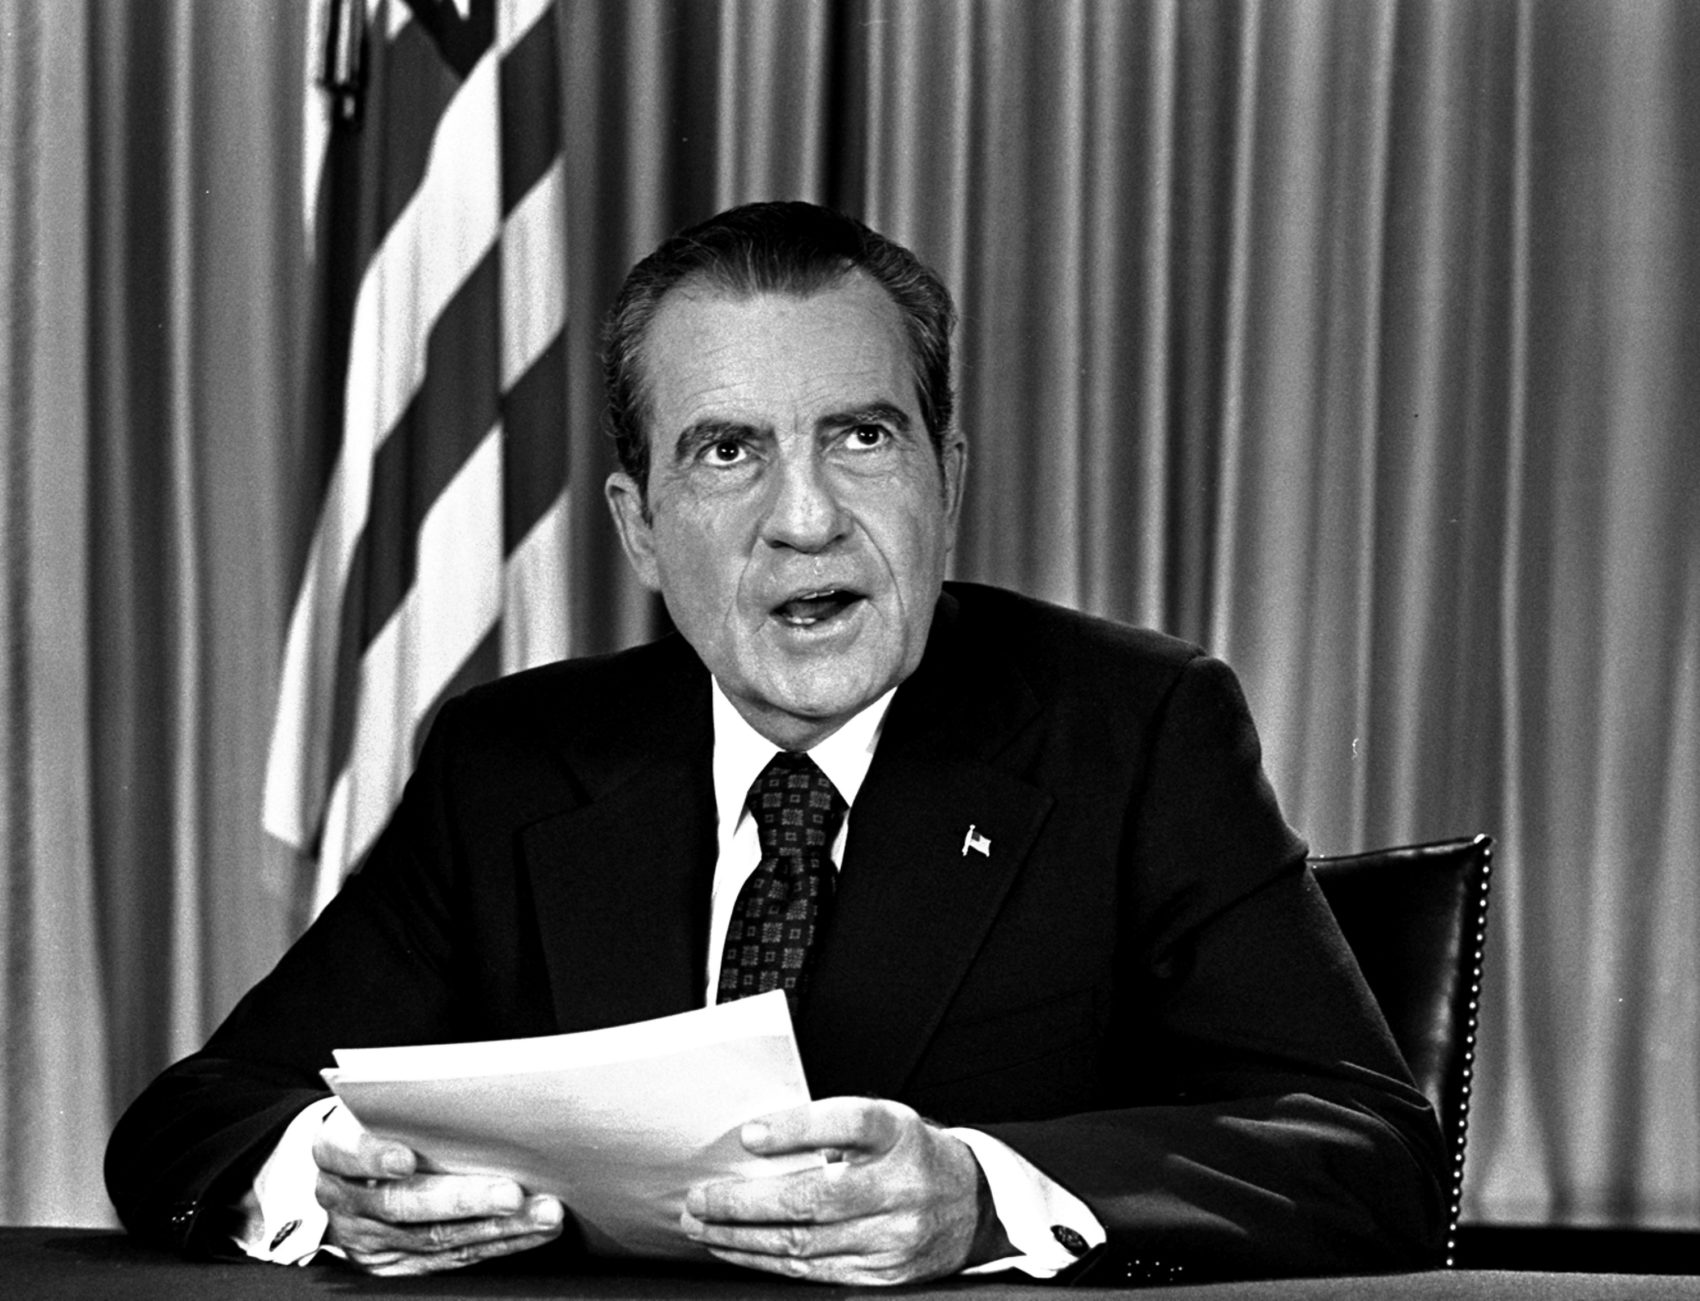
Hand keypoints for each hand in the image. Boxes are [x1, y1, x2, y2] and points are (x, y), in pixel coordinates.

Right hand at [312, 1104, 564, 1275]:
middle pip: (401, 1204)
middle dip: (462, 1199)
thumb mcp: (376, 1105)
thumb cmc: (378, 1124)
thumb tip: (472, 1084)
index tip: (405, 1157)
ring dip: (497, 1227)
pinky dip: (497, 1244)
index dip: (373, 1155)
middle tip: (511, 1192)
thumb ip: (407, 1100)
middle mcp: (344, 1199)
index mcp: (332, 1150)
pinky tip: (532, 1230)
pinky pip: (451, 1259)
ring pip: (434, 1238)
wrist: (345, 1173)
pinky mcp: (396, 1265)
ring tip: (542, 1212)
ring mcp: (369, 1239)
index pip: (345, 1152)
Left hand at [681, 1096, 996, 1284]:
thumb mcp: (884, 1121)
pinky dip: (768, 1261)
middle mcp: (900, 1186)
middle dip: (745, 1203)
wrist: (975, 1203)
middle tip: (700, 1200)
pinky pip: (814, 1271)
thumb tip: (756, 1140)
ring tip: (704, 1228)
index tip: (748, 1135)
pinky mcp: (886, 1273)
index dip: (795, 1129)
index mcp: (898, 1134)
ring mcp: (894, 1236)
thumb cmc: (911, 1154)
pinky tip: (739, 1251)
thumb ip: (831, 1127)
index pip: (847, 1123)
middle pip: (813, 1198)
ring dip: (743, 1238)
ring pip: (805, 1243)